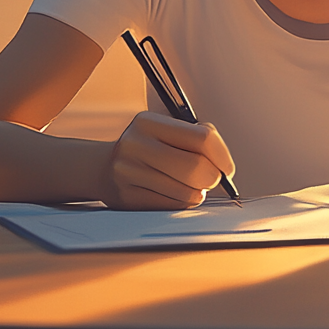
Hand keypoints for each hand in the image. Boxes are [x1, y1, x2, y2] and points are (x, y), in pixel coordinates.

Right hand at [97, 112, 236, 209]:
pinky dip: (183, 203)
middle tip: (211, 179)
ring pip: (187, 192)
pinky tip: (175, 193)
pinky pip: (173, 206)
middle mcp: (135, 145)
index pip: (203, 138)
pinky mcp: (127, 198)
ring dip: (197, 193)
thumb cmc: (147, 148)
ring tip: (189, 185)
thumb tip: (223, 163)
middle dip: (212, 178)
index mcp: (149, 122)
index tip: (227, 167)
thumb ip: (195, 138)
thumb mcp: (165, 131)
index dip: (222, 156)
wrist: (102, 168)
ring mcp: (129, 173)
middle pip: (197, 168)